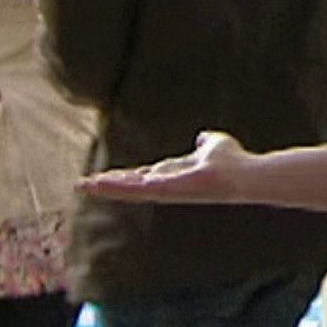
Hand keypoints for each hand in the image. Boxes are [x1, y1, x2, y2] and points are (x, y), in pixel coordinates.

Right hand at [78, 131, 251, 203]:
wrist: (243, 174)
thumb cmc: (233, 162)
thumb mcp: (214, 145)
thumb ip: (206, 142)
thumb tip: (203, 137)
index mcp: (173, 174)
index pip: (142, 176)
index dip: (123, 176)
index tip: (103, 177)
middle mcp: (166, 184)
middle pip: (131, 184)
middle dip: (107, 184)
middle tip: (82, 185)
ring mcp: (165, 189)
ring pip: (130, 188)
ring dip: (106, 187)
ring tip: (84, 186)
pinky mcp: (166, 189)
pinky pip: (138, 187)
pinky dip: (118, 186)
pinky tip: (101, 184)